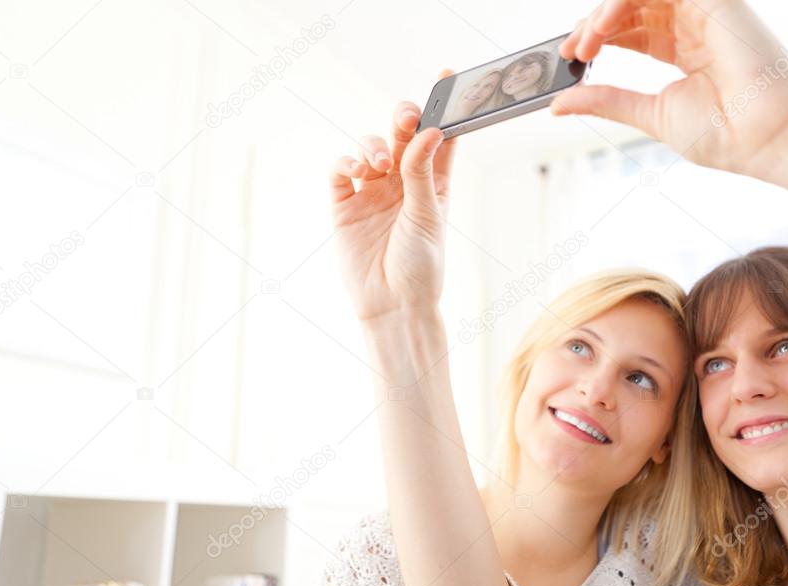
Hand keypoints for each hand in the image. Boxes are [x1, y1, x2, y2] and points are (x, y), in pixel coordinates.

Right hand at [331, 73, 456, 321]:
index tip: (447, 77)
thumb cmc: (420, 267)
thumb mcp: (428, 217)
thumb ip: (423, 173)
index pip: (439, 138)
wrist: (392, 306)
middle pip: (402, 134)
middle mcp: (402, 183)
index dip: (444, 108)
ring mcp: (371, 192)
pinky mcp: (344, 205)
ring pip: (369, 147)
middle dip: (403, 117)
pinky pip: (340, 171)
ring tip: (380, 165)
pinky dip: (345, 162)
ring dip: (373, 146)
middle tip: (406, 116)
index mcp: (433, 184)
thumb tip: (429, 131)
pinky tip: (357, 171)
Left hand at [554, 0, 787, 180]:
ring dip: (606, 12)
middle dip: (595, 25)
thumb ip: (606, 101)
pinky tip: (606, 25)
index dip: (598, 35)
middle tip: (575, 52)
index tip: (571, 57)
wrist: (763, 139)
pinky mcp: (714, 1)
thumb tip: (560, 105)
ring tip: (588, 41)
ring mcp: (704, 10)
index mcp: (683, 49)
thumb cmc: (724, 133)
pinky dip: (624, 0)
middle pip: (631, 6)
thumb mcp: (649, 114)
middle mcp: (692, 26)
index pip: (631, 28)